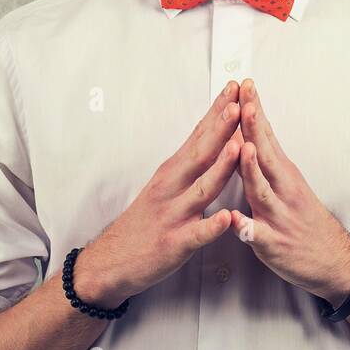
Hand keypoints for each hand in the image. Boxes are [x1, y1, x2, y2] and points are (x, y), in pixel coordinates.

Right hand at [73, 82, 243, 308]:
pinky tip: (227, 218)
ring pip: (202, 189)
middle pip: (200, 154)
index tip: (233, 87)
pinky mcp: (173, 244)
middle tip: (238, 103)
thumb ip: (188, 162)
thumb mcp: (164, 183)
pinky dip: (212, 226)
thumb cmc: (145, 221)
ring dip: (221, 167)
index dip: (216, 111)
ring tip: (239, 147)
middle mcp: (171, 187)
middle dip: (221, 128)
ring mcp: (172, 215)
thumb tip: (211, 132)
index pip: (198, 135)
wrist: (110, 261)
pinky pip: (196, 234)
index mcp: (172, 171)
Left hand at [230, 79, 349, 305]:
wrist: (334, 260)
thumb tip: (249, 127)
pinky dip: (247, 228)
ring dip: (252, 169)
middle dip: (253, 127)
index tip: (245, 84)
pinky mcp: (274, 243)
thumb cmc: (303, 217)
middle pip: (265, 153)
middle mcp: (283, 189)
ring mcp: (279, 215)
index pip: (267, 135)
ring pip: (262, 190)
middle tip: (244, 101)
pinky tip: (236, 222)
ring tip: (243, 149)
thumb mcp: (288, 182)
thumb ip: (266, 158)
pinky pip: (259, 235)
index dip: (255, 110)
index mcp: (283, 172)